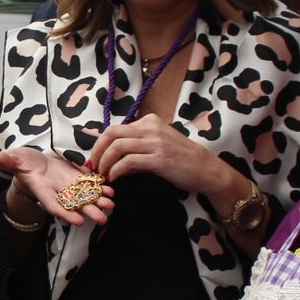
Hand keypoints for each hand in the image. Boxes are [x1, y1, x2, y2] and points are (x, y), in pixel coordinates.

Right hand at [0, 147, 113, 227]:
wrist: (32, 163)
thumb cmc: (22, 162)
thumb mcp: (14, 159)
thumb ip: (9, 160)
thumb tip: (0, 158)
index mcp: (42, 190)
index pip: (53, 205)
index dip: (65, 213)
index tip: (77, 221)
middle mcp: (58, 193)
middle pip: (75, 205)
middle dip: (89, 212)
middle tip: (102, 219)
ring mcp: (68, 187)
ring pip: (85, 197)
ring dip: (99, 202)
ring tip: (111, 205)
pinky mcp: (75, 179)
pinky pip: (89, 187)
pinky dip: (100, 189)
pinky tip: (111, 191)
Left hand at [90, 114, 237, 196]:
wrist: (206, 169)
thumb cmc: (182, 159)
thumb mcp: (158, 144)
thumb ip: (137, 145)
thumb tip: (112, 155)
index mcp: (149, 121)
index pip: (115, 128)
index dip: (99, 144)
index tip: (94, 159)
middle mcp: (151, 127)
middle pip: (111, 133)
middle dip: (97, 151)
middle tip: (93, 167)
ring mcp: (155, 142)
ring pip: (117, 146)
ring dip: (105, 162)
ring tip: (102, 175)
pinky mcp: (159, 158)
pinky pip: (128, 162)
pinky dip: (116, 171)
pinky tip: (114, 178)